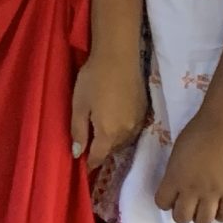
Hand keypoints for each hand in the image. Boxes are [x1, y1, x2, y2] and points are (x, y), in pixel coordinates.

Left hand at [69, 50, 148, 169]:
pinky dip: (123, 132)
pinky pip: (132, 131)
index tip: (84, 164)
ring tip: (102, 136)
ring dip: (113, 143)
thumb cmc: (93, 79)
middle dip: (102, 152)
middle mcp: (126, 133)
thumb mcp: (79, 105)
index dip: (91, 162)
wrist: (118, 57)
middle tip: (91, 147)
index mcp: (108, 133)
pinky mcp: (144, 112)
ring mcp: (138, 123)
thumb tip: (78, 153)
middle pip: (112, 151)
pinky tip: (116, 124)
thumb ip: (78, 131)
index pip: (99, 157)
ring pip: (124, 142)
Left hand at [154, 112, 222, 222]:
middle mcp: (191, 189)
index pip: (162, 203)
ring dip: (201, 217)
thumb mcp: (177, 153)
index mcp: (174, 178)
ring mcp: (212, 193)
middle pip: (182, 218)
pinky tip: (220, 205)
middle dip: (183, 214)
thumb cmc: (197, 133)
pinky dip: (220, 214)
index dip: (166, 202)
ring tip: (205, 207)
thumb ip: (176, 172)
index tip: (172, 197)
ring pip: (203, 221)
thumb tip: (179, 184)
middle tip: (189, 205)